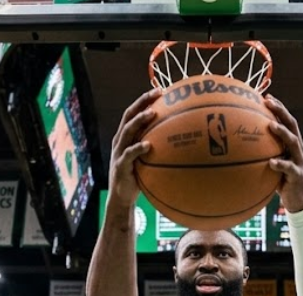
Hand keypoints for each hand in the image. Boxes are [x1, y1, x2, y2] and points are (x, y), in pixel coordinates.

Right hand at [108, 87, 160, 208]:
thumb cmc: (138, 176)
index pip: (134, 112)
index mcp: (126, 136)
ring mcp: (119, 152)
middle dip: (142, 102)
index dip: (145, 100)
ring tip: (152, 114)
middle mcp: (120, 140)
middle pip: (129, 115)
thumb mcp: (147, 159)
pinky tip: (148, 145)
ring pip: (127, 131)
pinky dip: (138, 148)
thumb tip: (183, 141)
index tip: (161, 90)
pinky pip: (129, 154)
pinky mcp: (120, 165)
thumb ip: (158, 147)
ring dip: (139, 121)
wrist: (122, 198)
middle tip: (157, 93)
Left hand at [265, 96, 302, 213]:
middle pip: (292, 125)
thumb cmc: (282, 181)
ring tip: (271, 126)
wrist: (298, 201)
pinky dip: (281, 164)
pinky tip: (271, 162)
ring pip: (294, 142)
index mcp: (292, 145)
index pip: (287, 121)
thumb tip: (238, 149)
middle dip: (281, 112)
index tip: (266, 97)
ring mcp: (300, 161)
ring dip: (282, 133)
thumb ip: (262, 155)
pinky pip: (290, 168)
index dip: (278, 108)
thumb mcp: (272, 165)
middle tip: (268, 102)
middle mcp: (298, 149)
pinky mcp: (299, 175)